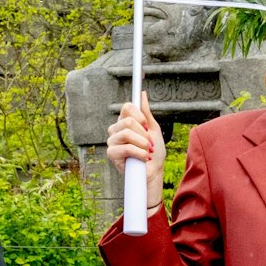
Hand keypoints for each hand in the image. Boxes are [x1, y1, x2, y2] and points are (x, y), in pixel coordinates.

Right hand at [104, 93, 163, 208]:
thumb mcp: (153, 130)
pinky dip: (139, 153)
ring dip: (143, 144)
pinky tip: (143, 158)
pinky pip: (126, 147)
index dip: (140, 115)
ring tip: (147, 151)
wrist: (154, 171)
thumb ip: (146, 113)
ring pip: (127, 133)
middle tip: (149, 143)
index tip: (147, 125)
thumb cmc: (154, 151)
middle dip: (144, 133)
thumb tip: (142, 94)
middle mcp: (116, 129)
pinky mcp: (111, 153)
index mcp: (125, 122)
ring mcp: (112, 141)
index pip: (127, 107)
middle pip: (128, 120)